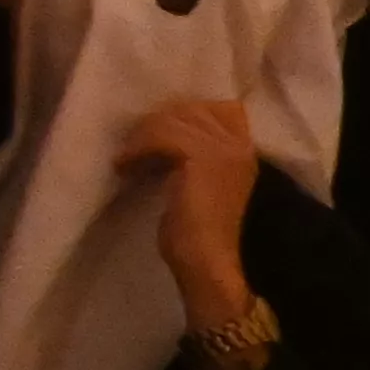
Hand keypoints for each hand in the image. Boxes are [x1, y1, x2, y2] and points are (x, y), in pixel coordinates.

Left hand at [116, 94, 261, 338]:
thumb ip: (193, 156)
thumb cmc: (197, 233)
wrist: (206, 262)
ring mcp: (223, 150)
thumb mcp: (199, 184)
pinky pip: (161, 136)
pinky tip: (124, 166)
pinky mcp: (200, 158)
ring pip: (172, 119)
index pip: (222, 108)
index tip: (155, 131)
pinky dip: (137, 149)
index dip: (185, 113)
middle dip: (157, 122)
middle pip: (192, 109)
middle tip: (134, 145)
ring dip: (142, 136)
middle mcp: (240, 146)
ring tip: (126, 158)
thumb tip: (160, 135)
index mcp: (245, 152)